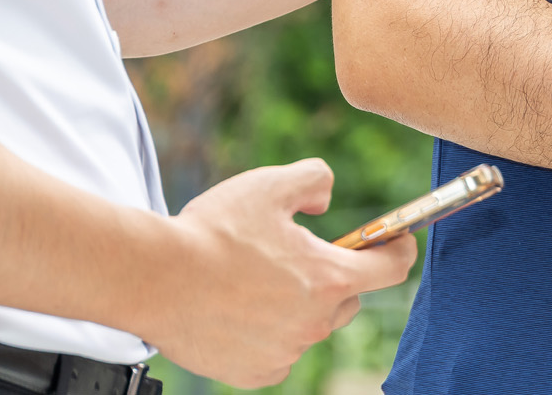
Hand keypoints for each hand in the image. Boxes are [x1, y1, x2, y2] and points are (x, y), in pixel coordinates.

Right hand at [143, 159, 417, 387]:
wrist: (154, 279)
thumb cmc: (213, 232)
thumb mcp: (271, 184)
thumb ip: (315, 179)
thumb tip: (326, 198)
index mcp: (329, 277)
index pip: (392, 268)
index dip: (397, 248)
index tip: (393, 240)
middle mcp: (315, 322)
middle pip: (348, 297)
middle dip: (334, 275)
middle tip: (297, 254)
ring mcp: (286, 352)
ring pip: (310, 324)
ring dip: (298, 304)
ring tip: (256, 280)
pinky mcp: (256, 372)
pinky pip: (279, 350)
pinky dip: (269, 332)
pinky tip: (239, 309)